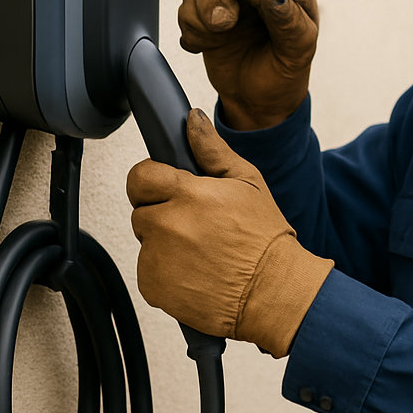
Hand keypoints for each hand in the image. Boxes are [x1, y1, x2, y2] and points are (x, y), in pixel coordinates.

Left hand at [127, 108, 332, 356]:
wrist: (273, 292)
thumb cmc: (264, 238)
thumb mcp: (248, 183)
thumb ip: (213, 150)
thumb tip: (193, 120)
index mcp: (189, 194)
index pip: (140, 176)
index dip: (151, 180)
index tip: (166, 188)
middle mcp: (169, 225)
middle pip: (142, 210)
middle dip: (163, 214)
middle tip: (196, 225)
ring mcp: (158, 259)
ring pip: (146, 241)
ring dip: (164, 244)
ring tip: (200, 252)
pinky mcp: (153, 287)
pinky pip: (148, 271)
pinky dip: (165, 272)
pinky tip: (195, 272)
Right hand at [177, 0, 318, 129]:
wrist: (258, 103)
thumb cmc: (285, 74)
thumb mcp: (297, 50)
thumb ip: (287, 19)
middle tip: (223, 24)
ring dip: (201, 17)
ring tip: (219, 39)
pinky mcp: (205, 15)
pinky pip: (185, 10)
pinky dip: (193, 32)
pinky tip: (209, 47)